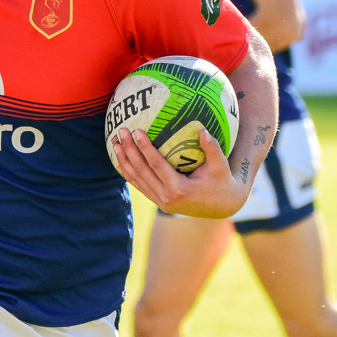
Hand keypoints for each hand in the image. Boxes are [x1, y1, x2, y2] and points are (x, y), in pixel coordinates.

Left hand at [112, 127, 247, 218]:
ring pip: (137, 180)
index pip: (157, 166)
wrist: (221, 206)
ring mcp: (160, 202)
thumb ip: (213, 149)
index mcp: (179, 190)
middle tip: (120, 132)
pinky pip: (140, 185)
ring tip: (114, 143)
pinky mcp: (158, 202)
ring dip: (124, 161)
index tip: (137, 131)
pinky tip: (120, 160)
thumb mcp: (221, 166)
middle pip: (142, 172)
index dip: (145, 148)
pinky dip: (129, 173)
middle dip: (129, 151)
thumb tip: (202, 130)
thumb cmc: (222, 183)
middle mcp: (166, 198)